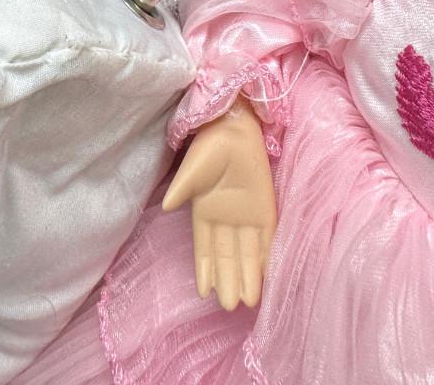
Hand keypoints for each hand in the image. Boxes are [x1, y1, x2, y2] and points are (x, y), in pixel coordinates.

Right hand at [162, 102, 275, 309]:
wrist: (234, 126)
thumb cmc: (209, 145)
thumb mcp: (192, 168)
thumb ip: (182, 187)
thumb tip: (167, 205)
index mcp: (204, 211)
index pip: (204, 248)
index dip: (205, 269)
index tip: (203, 293)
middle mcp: (225, 218)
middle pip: (227, 256)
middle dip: (228, 280)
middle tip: (230, 307)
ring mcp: (246, 214)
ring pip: (247, 252)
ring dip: (247, 275)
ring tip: (247, 301)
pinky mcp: (265, 207)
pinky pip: (266, 237)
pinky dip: (265, 257)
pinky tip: (266, 276)